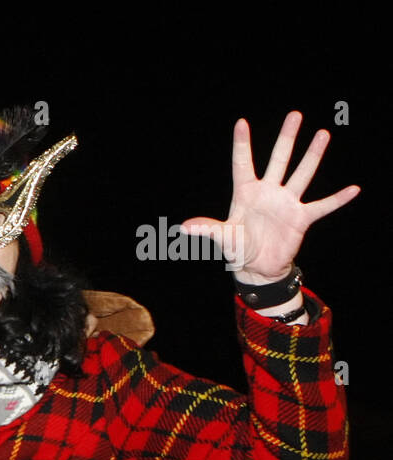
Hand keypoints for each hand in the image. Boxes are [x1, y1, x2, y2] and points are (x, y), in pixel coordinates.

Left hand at [181, 112, 359, 284]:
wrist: (256, 267)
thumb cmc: (237, 249)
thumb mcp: (222, 237)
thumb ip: (207, 229)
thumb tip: (184, 227)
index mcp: (245, 193)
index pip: (242, 164)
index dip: (242, 144)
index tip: (241, 122)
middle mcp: (268, 192)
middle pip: (278, 160)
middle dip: (286, 138)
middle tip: (295, 115)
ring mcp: (286, 203)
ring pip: (301, 174)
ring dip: (312, 155)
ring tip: (323, 134)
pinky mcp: (301, 218)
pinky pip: (322, 206)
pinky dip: (337, 199)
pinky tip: (354, 189)